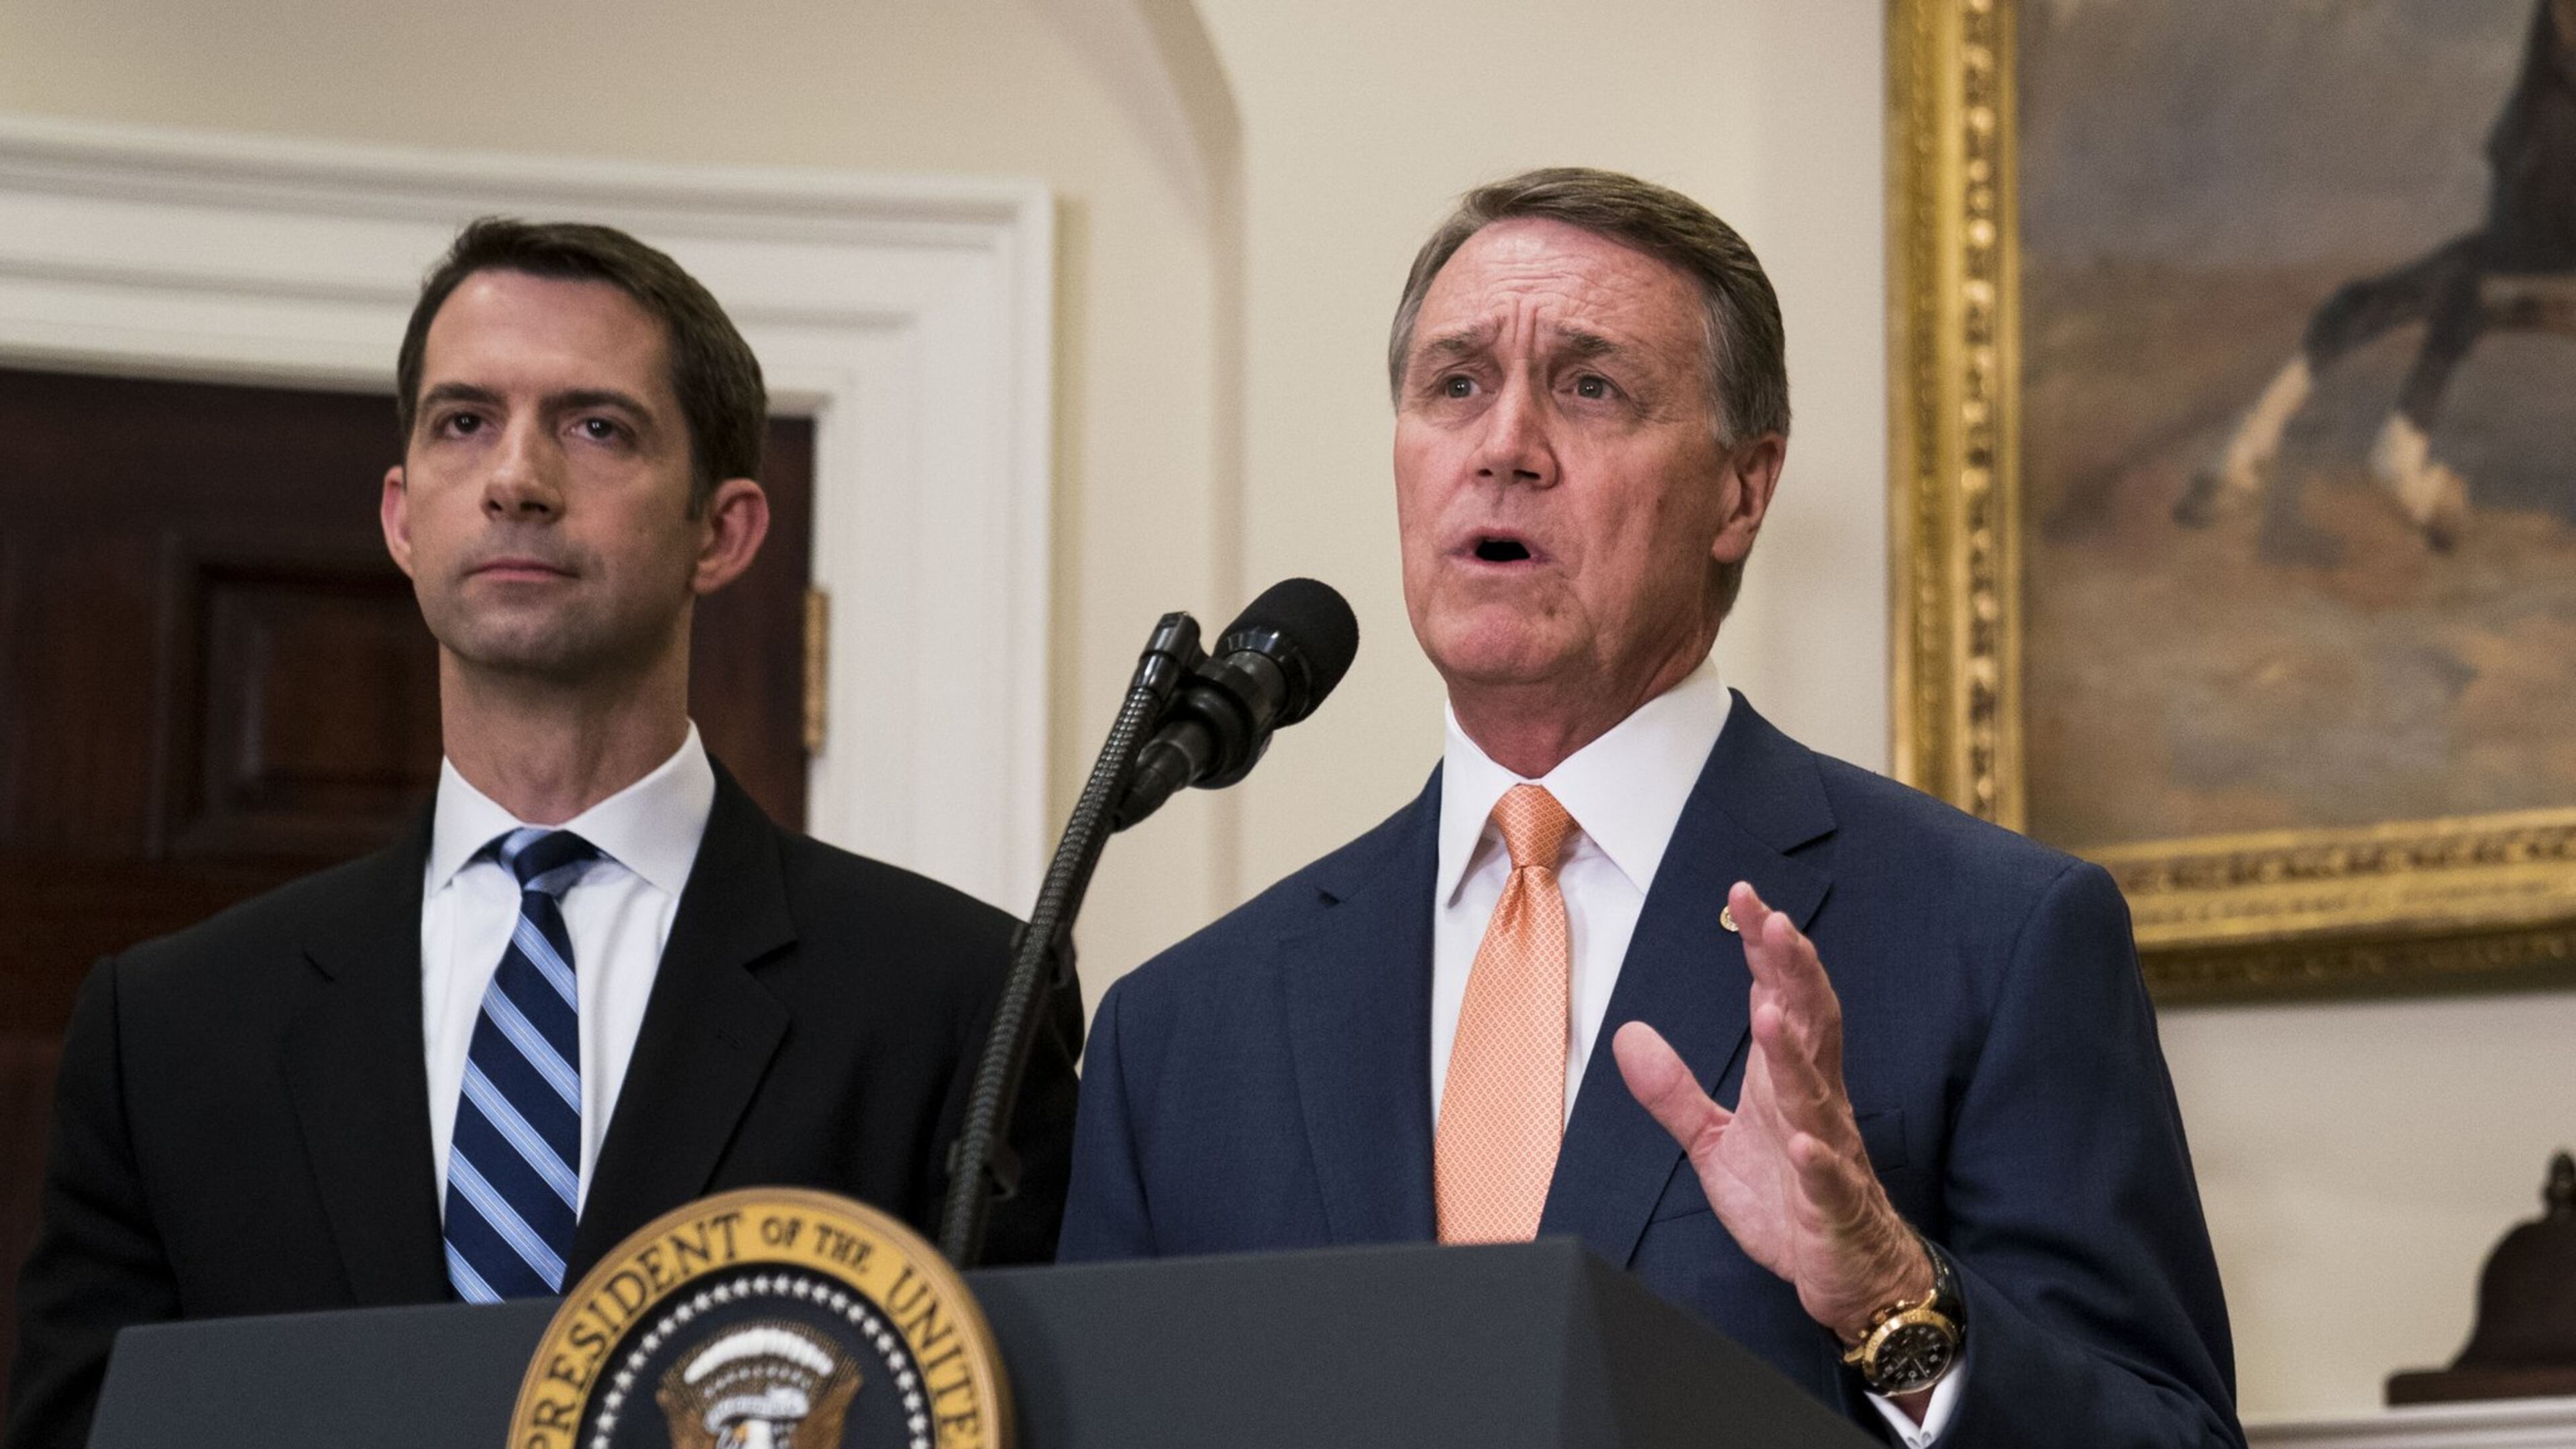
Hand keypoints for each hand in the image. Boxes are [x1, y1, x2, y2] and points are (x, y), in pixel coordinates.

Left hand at [1612, 881, 1930, 1345]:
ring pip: (1816, 1095)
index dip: (1765, 949)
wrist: (1845, 1270)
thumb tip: (1627, 1034)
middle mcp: (1815, 1103)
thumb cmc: (1787, 1198)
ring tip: (1768, 1012)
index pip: (1781, 998)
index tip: (1743, 898)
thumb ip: (1673, 1090)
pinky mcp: (1833, 1206)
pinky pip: (1828, 1180)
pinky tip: (1802, 1143)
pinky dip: (1817, 1161)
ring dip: (1793, 1055)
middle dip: (1794, 972)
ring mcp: (1829, 1152)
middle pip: (1811, 1025)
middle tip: (1774, 921)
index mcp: (1788, 1080)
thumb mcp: (1714, 1141)